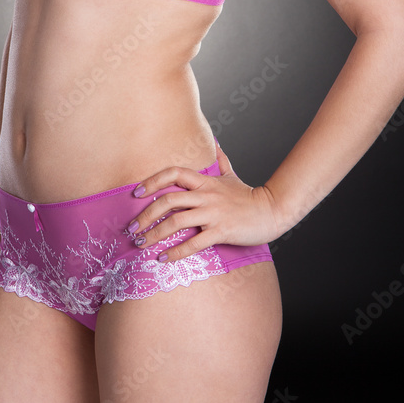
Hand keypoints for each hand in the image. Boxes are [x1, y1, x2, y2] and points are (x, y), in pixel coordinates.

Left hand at [126, 141, 282, 262]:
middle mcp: (206, 195)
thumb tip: (214, 144)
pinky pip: (194, 243)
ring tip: (141, 244)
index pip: (173, 173)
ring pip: (176, 222)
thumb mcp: (232, 175)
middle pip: (168, 200)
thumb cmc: (248, 196)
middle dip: (145, 214)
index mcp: (205, 181)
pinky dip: (175, 251)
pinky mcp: (221, 231)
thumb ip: (220, 161)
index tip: (136, 193)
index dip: (152, 181)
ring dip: (154, 234)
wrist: (272, 211)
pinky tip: (163, 258)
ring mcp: (213, 213)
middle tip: (132, 228)